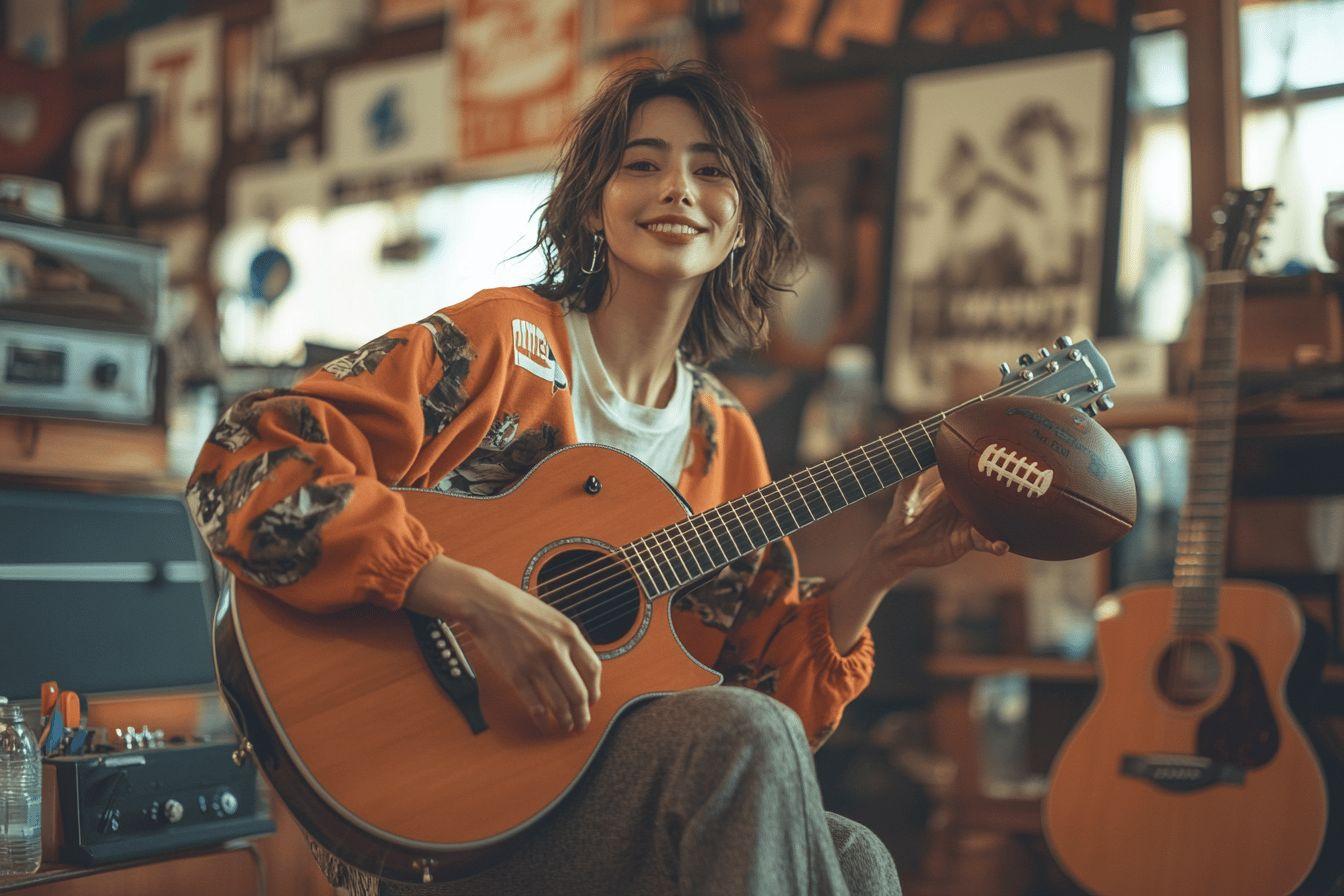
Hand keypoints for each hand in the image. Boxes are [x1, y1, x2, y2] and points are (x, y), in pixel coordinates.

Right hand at [406, 555, 600, 734]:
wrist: (486, 603)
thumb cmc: (516, 607)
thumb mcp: (553, 618)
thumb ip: (568, 641)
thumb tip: (579, 667)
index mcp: (569, 633)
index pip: (593, 669)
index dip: (595, 690)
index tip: (592, 700)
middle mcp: (556, 650)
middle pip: (579, 693)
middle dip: (583, 714)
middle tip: (582, 723)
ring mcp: (536, 664)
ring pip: (559, 704)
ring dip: (566, 720)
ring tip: (566, 726)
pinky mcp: (516, 675)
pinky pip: (535, 706)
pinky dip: (543, 720)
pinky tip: (544, 724)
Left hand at [861, 469, 1008, 585]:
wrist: (897, 545)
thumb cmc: (900, 514)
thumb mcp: (906, 492)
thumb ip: (913, 474)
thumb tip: (917, 454)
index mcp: (952, 489)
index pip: (973, 475)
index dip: (986, 467)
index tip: (1000, 459)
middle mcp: (965, 504)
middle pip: (989, 496)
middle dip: (1005, 492)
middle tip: (1022, 486)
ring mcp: (968, 523)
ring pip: (993, 518)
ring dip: (1006, 519)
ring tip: (1017, 518)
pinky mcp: (967, 541)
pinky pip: (986, 543)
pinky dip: (996, 545)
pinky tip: (1002, 545)